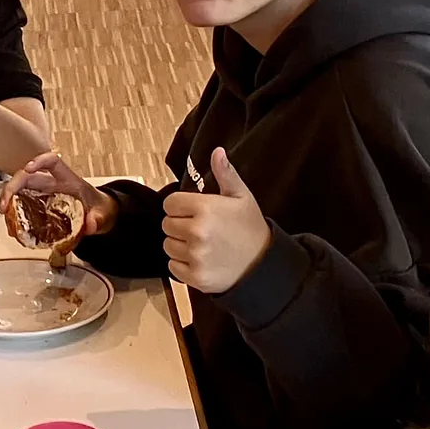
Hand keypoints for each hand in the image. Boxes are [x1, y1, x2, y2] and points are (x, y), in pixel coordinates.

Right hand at [0, 151, 115, 235]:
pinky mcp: (40, 204)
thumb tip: (91, 224)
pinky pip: (23, 202)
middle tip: (5, 204)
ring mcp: (44, 192)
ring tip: (4, 213)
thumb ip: (98, 219)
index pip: (52, 161)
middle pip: (27, 175)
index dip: (38, 161)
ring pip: (21, 187)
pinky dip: (14, 210)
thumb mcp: (103, 214)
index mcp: (68, 179)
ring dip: (9, 197)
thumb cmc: (100, 208)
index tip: (28, 168)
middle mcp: (53, 182)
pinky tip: (12, 222)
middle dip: (13, 186)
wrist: (100, 214)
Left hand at [160, 149, 270, 292]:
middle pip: (167, 224)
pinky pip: (172, 267)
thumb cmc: (250, 227)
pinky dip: (182, 265)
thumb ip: (225, 173)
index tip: (192, 212)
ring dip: (179, 245)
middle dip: (179, 225)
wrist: (263, 264)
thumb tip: (217, 151)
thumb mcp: (241, 196)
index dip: (179, 207)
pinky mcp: (195, 277)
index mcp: (205, 208)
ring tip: (201, 244)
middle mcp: (197, 232)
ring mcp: (195, 256)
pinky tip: (200, 259)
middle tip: (199, 229)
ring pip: (168, 246)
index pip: (169, 204)